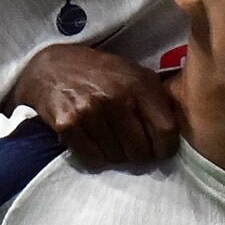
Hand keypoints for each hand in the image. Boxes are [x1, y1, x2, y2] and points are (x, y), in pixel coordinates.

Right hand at [3, 43, 181, 169]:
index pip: (166, 131)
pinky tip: (92, 141)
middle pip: (140, 151)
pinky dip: (94, 156)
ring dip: (114, 155)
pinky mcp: (68, 124)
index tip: (159, 151)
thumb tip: (174, 134)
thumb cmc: (99, 73)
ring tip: (108, 139)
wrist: (51, 66)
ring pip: (116, 158)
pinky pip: (92, 158)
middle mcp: (116, 97)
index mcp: (138, 84)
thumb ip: (154, 99)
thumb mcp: (133, 74)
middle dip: (138, 154)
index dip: (165, 148)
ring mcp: (90, 112)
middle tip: (130, 147)